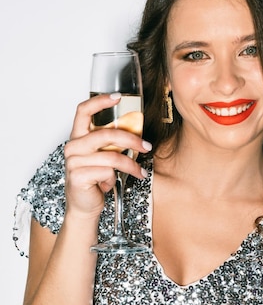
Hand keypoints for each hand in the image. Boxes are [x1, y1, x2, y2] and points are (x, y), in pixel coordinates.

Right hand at [64, 94, 149, 218]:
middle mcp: (73, 146)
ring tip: (139, 173)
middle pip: (106, 134)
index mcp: (78, 137)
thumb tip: (136, 132)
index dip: (100, 101)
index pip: (83, 110)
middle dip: (132, 140)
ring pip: (111, 156)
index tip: (118, 98)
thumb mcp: (102, 157)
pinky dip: (113, 179)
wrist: (84, 206)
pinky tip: (109, 185)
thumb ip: (110, 144)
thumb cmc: (95, 179)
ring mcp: (73, 161)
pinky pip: (107, 172)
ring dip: (131, 165)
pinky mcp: (78, 176)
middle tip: (146, 147)